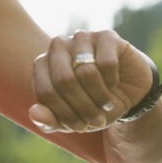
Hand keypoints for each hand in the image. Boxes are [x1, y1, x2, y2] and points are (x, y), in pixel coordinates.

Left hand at [29, 29, 153, 133]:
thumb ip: (49, 120)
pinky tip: (114, 82)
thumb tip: (34, 114)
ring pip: (86, 72)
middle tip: (97, 119)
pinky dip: (113, 81)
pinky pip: (107, 63)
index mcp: (42, 64)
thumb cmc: (94, 104)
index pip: (46, 93)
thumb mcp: (72, 119)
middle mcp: (58, 46)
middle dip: (83, 107)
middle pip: (64, 80)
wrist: (128, 91)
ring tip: (106, 103)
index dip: (64, 115)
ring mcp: (81, 37)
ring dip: (100, 97)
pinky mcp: (106, 36)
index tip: (80, 126)